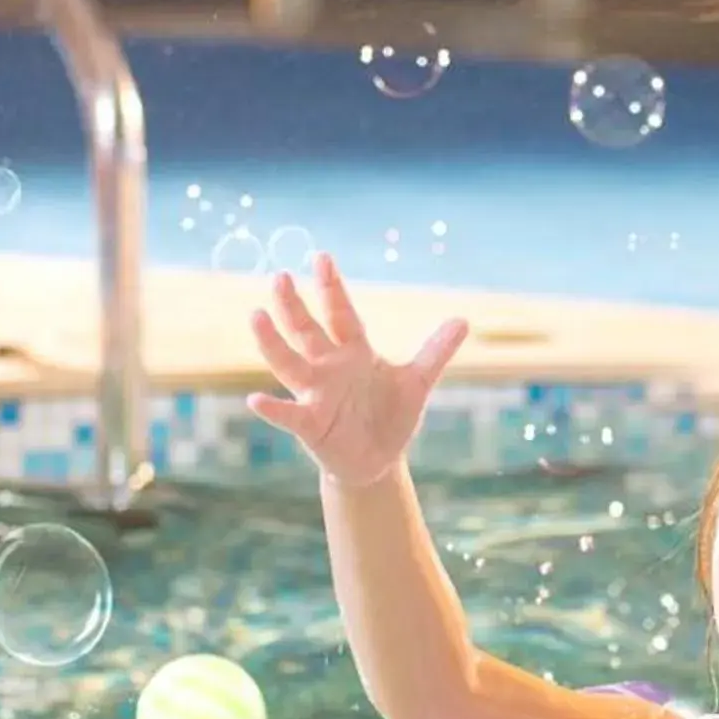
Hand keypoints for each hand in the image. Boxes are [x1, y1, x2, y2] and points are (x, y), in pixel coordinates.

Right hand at [247, 255, 467, 487]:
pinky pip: (289, 415)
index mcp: (354, 352)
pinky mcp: (311, 425)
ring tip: (256, 315)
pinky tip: (256, 399)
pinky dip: (273, 409)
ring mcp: (316, 395)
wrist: (378, 461)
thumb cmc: (391, 416)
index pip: (341, 314)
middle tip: (281, 276)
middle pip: (307, 331)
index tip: (321, 257)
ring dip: (272, 342)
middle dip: (293, 305)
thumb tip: (462, 320)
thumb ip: (435, 351)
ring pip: (289, 364)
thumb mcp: (417, 382)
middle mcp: (329, 368)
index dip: (332, 287)